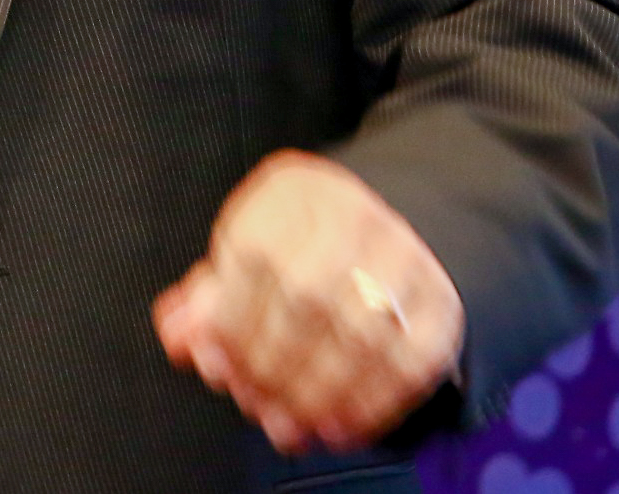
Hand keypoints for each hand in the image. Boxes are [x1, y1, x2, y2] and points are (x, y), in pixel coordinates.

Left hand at [152, 151, 463, 454]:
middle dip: (272, 364)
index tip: (214, 365)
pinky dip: (370, 405)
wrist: (377, 242)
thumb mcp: (243, 259)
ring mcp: (407, 256)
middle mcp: (356, 213)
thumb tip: (177, 336)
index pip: (256, 254)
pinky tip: (338, 428)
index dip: (231, 320)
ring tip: (288, 425)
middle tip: (253, 403)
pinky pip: (411, 363)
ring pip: (362, 333)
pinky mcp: (441, 303)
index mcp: (294, 192)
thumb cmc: (295, 254)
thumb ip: (206, 300)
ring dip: (318, 393)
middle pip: (309, 295)